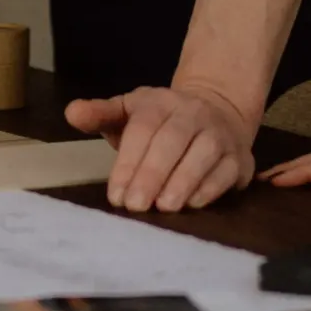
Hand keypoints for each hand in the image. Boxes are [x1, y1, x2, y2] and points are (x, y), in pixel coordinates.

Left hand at [65, 83, 255, 213]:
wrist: (217, 110)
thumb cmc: (162, 121)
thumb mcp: (129, 111)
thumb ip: (100, 114)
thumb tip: (71, 113)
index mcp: (160, 102)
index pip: (143, 129)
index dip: (129, 162)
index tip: (116, 195)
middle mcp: (192, 113)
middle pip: (172, 140)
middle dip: (152, 174)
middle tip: (135, 206)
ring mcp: (219, 134)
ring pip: (203, 154)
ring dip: (184, 181)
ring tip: (165, 207)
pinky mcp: (239, 158)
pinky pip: (227, 171)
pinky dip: (211, 188)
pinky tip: (194, 204)